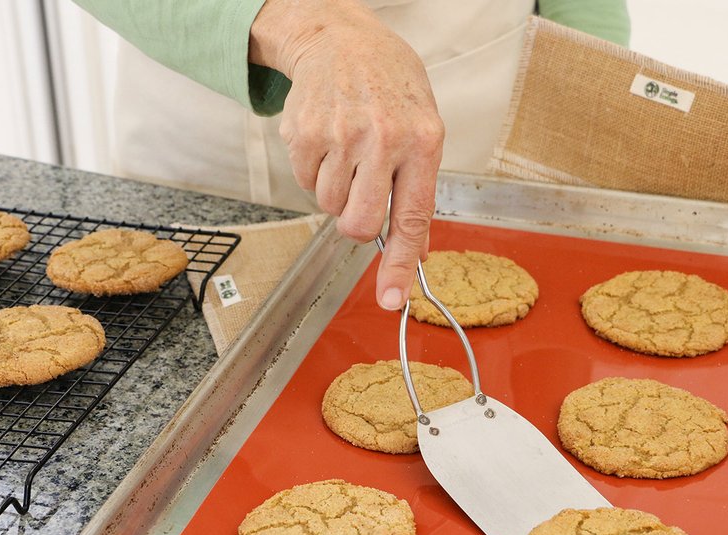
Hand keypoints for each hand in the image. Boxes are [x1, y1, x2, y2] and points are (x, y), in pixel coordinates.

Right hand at [250, 0, 443, 309]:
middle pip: (359, 223)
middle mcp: (383, 139)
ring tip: (347, 151)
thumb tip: (417, 250)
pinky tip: (327, 139)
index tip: (393, 299)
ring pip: (329, 206)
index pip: (412, 217)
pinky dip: (314, 171)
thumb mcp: (422, 128)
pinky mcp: (305, 134)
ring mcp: (340, 136)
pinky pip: (306, 183)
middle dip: (356, 224)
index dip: (401, 264)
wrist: (339, 40)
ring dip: (336, 191)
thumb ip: (419, 191)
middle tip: (359, 197)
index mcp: (422, 141)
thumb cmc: (388, 87)